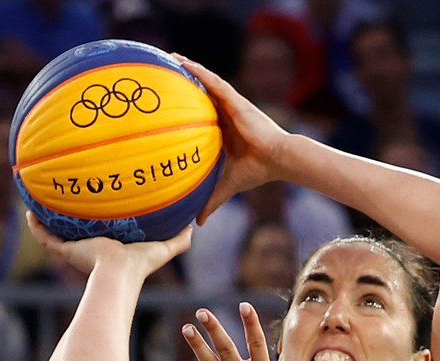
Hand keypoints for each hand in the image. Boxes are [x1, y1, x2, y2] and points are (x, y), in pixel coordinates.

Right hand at [25, 212, 191, 278]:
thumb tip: (194, 227)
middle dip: (70, 219)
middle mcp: (91, 249)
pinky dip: (35, 227)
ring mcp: (75, 250)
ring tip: (39, 201)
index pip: (102, 233)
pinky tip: (28, 211)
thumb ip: (179, 240)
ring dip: (47, 219)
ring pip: (56, 234)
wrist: (118, 272)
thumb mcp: (162, 248)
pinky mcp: (65, 250)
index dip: (99, 221)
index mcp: (110, 249)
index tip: (96, 206)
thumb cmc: (139, 264)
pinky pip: (45, 237)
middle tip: (65, 199)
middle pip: (77, 232)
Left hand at [172, 56, 289, 220]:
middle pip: (201, 94)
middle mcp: (226, 115)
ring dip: (188, 69)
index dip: (187, 108)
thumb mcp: (226, 186)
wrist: (277, 160)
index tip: (168, 105)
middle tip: (163, 75)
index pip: (202, 115)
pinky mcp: (235, 100)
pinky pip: (213, 81)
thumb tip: (198, 223)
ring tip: (169, 59)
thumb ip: (211, 200)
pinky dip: (198, 71)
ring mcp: (230, 105)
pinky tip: (183, 62)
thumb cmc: (256, 171)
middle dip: (184, 84)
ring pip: (205, 82)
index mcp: (224, 130)